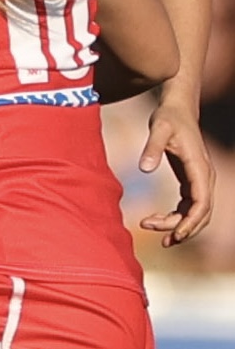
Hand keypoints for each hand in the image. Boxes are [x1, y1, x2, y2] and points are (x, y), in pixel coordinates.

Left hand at [139, 97, 216, 245]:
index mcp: (199, 167)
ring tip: (155, 235)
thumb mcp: (158, 129)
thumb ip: (151, 147)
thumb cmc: (168, 117)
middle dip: (183, 229)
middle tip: (160, 241)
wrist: (177, 108)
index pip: (202, 202)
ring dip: (179, 226)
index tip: (176, 235)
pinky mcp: (190, 180)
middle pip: (201, 212)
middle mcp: (204, 176)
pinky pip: (188, 206)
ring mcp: (199, 180)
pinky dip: (176, 217)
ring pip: (195, 212)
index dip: (191, 221)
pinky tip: (156, 222)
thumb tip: (144, 168)